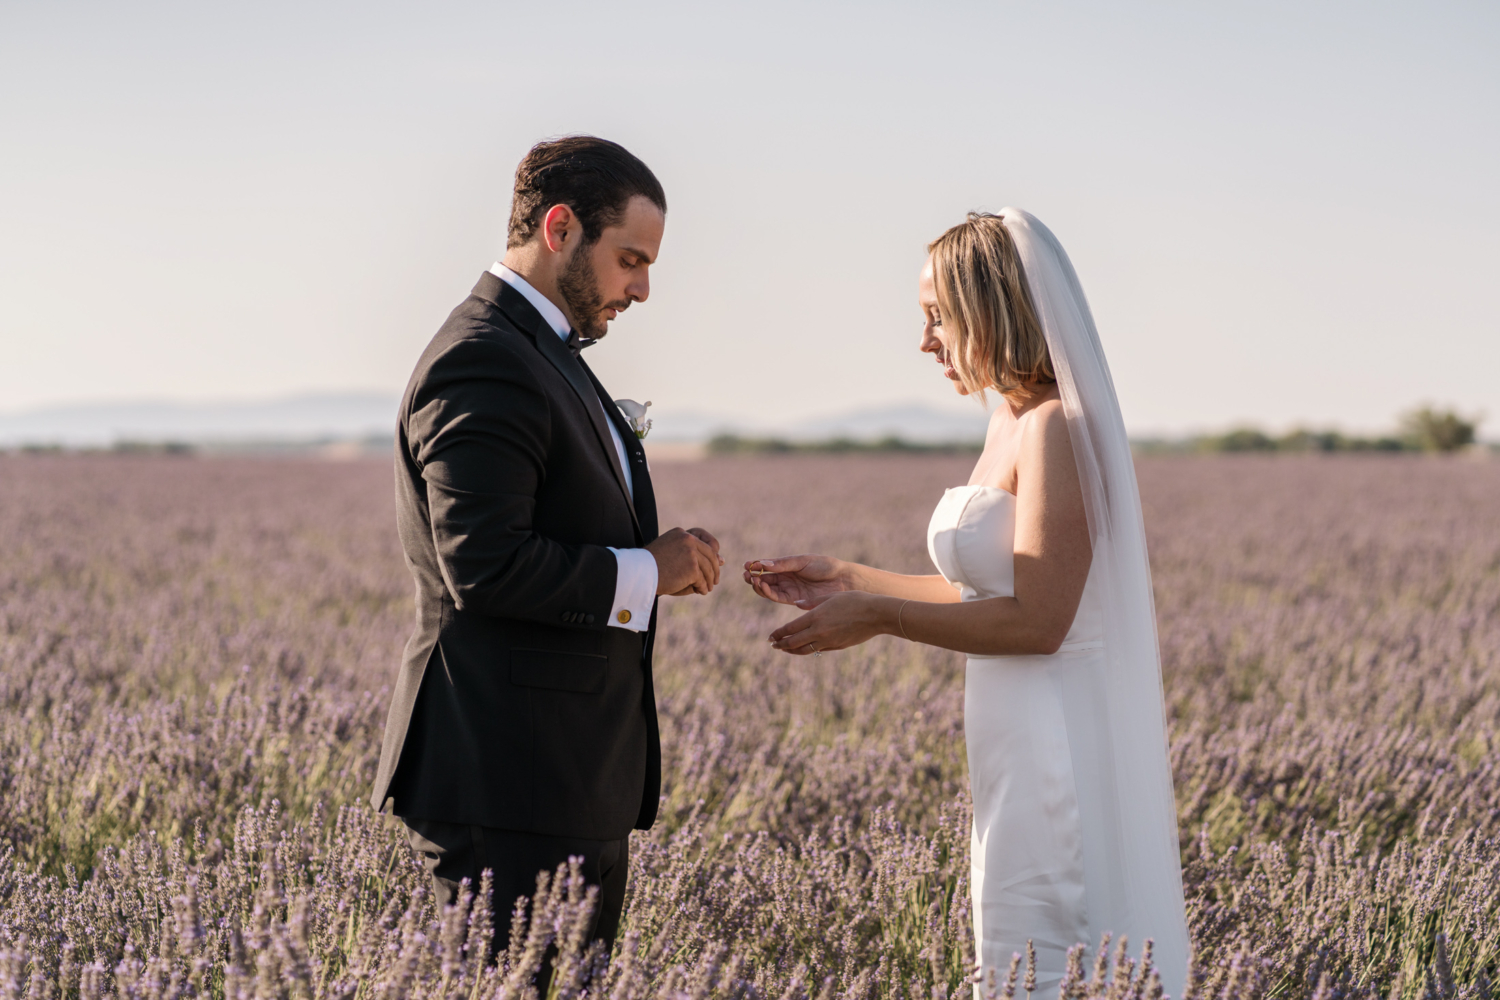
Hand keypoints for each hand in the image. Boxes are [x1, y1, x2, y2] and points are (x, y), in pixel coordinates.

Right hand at [648, 527, 724, 595]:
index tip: (717, 562)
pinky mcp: (691, 567)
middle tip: (714, 580)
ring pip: (707, 568)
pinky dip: (702, 587)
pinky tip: (701, 592)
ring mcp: (690, 552)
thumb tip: (722, 559)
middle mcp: (687, 539)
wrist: (638, 574)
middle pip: (709, 554)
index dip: (713, 553)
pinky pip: (702, 579)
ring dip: (708, 580)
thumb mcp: (670, 554)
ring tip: (707, 589)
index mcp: (681, 533)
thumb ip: (691, 554)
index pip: (704, 541)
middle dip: (714, 569)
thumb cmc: (650, 566)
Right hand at [743, 554, 851, 605]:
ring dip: (758, 586)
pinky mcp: (794, 600)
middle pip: (764, 579)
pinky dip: (767, 593)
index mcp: (788, 566)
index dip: (755, 566)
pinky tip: (763, 586)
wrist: (841, 580)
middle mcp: (786, 578)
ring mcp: (789, 589)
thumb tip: (762, 563)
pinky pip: (776, 597)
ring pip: (768, 589)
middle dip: (753, 577)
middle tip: (746, 575)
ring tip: (753, 581)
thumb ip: (782, 564)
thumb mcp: (802, 562)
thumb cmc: (824, 566)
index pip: (767, 567)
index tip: (746, 565)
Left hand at [768, 592, 888, 654]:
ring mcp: (828, 641)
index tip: (770, 637)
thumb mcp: (831, 597)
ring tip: (784, 649)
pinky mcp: (837, 647)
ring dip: (792, 650)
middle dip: (781, 644)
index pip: (790, 628)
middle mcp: (819, 632)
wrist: (876, 615)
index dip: (778, 634)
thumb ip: (811, 602)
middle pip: (793, 642)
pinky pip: (818, 650)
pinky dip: (808, 650)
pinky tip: (804, 648)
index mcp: (815, 617)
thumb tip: (797, 604)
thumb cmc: (854, 601)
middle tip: (773, 645)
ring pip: (804, 650)